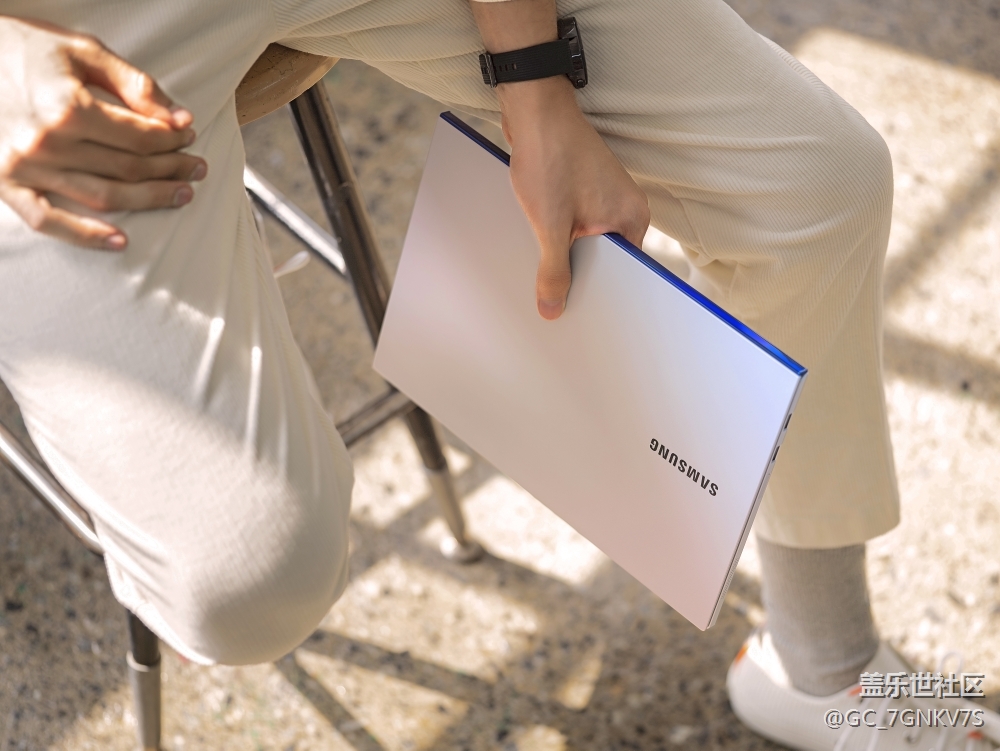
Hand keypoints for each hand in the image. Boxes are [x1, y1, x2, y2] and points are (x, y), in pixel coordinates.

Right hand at [0, 17, 205, 249]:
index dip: (173, 139)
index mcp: (68, 107)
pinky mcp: (5, 184)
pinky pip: (48, 221)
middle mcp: (47, 142)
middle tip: (197, 169)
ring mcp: (25, 168)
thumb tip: (181, 118)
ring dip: (150, 199)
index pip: (141, 137)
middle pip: (129, 168)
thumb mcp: (83, 51)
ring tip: (181, 194)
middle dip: (171, 169)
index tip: (189, 136)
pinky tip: (120, 241)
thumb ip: (134, 84)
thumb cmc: (26, 49)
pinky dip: (86, 236)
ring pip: (105, 196)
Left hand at [470, 0, 649, 318]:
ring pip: (589, 243)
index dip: (608, 297)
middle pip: (609, 261)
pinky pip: (578, 226)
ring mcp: (606, 198)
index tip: (589, 319)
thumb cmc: (550, 159)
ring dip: (569, 258)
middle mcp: (626, 208)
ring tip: (546, 280)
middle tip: (560, 306)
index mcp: (632, 219)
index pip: (630, 273)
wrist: (535, 109)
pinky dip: (561, 238)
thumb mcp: (551, 226)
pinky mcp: (586, 190)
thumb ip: (554, 271)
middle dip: (584, 280)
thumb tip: (552, 310)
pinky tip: (541, 248)